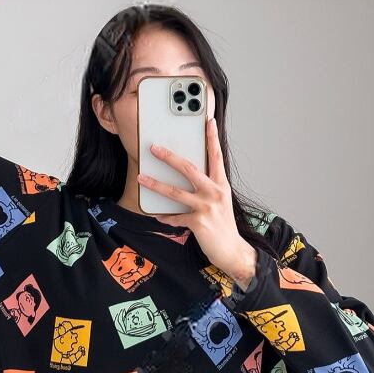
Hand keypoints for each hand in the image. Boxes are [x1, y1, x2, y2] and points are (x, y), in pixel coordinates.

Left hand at [136, 117, 256, 287]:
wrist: (232, 250)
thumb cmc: (223, 225)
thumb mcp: (220, 202)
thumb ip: (207, 188)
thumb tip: (187, 178)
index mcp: (221, 184)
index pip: (216, 156)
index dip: (212, 138)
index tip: (208, 121)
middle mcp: (215, 192)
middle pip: (189, 169)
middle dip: (169, 157)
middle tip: (154, 148)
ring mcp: (206, 207)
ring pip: (175, 192)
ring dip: (155, 184)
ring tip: (141, 178)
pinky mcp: (198, 222)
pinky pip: (174, 217)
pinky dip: (165, 217)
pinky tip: (157, 215)